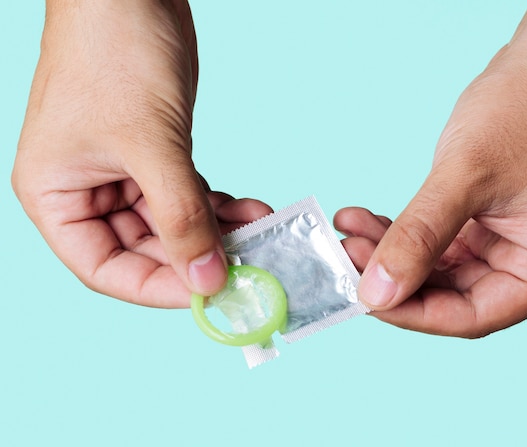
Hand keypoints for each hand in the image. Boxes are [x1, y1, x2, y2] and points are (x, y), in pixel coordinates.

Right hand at [12, 0, 270, 306]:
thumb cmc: (114, 54)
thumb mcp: (151, 144)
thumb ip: (181, 215)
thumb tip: (207, 279)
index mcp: (56, 196)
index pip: (105, 269)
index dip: (156, 286)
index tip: (207, 292)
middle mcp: (86, 193)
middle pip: (144, 251)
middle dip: (196, 258)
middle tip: (246, 266)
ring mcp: (123, 175)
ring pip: (172, 226)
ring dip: (215, 232)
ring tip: (258, 232)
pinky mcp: (155, 157)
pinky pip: (188, 198)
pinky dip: (218, 207)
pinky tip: (250, 210)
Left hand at [336, 2, 526, 337]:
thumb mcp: (465, 176)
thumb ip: (419, 238)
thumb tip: (375, 292)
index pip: (473, 316)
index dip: (413, 312)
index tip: (363, 297)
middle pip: (451, 295)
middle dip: (394, 276)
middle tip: (347, 254)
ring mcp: (510, 244)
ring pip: (438, 269)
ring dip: (392, 253)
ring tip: (350, 231)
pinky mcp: (489, 224)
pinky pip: (439, 243)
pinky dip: (405, 233)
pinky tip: (368, 219)